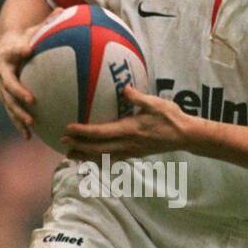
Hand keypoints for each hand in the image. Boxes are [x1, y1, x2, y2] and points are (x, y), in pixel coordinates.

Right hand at [0, 24, 43, 138]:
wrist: (4, 48)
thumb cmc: (25, 38)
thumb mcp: (33, 30)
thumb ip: (47, 23)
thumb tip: (63, 10)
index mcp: (7, 53)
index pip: (13, 50)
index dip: (19, 49)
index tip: (28, 50)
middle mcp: (1, 71)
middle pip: (7, 83)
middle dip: (18, 92)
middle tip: (31, 100)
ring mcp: (1, 87)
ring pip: (8, 102)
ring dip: (18, 114)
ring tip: (31, 124)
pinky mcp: (5, 98)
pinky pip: (11, 112)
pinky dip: (18, 124)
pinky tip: (29, 137)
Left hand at [61, 85, 190, 159]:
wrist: (185, 136)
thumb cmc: (171, 117)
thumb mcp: (155, 103)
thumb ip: (138, 97)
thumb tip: (124, 88)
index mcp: (130, 130)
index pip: (101, 133)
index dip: (83, 132)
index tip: (68, 128)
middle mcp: (127, 144)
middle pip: (97, 149)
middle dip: (78, 146)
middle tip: (62, 142)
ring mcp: (130, 151)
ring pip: (103, 157)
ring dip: (85, 156)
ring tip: (70, 154)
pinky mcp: (134, 154)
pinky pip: (111, 159)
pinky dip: (97, 159)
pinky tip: (90, 158)